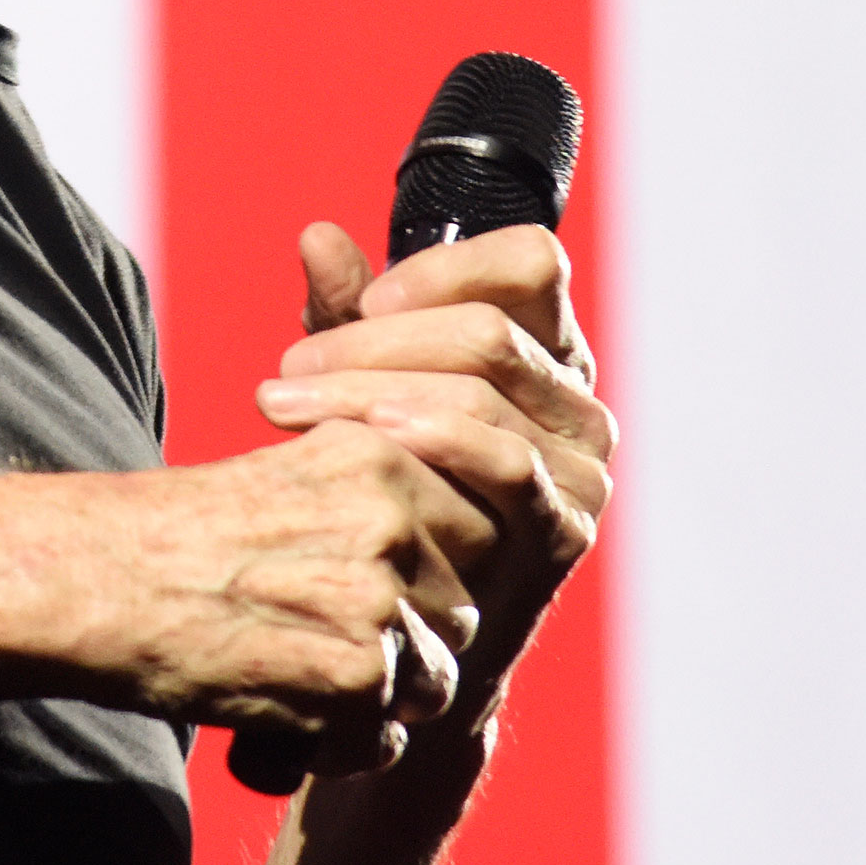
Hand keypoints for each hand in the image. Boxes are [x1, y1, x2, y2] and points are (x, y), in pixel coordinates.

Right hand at [64, 423, 491, 775]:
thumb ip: (378, 500)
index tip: (362, 580)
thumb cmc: (173, 531)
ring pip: (437, 678)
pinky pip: (388, 739)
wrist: (85, 577)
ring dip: (379, 695)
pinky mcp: (353, 678)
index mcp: (377, 454)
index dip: (426, 567)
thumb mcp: (290, 473)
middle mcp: (389, 520)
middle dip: (411, 634)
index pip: (478, 526)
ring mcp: (375, 601)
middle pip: (463, 607)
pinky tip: (279, 711)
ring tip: (297, 675)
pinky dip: (338, 745)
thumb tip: (466, 553)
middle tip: (322, 636)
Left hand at [255, 222, 613, 727]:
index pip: (532, 261)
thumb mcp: (359, 387)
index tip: (361, 303)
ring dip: (371, 388)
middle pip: (488, 330)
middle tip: (289, 369)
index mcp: (546, 349)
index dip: (445, 269)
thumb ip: (345, 314)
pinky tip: (354, 441)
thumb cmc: (382, 489)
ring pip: (483, 391)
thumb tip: (318, 236)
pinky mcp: (564, 530)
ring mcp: (581, 468)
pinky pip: (504, 461)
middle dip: (373, 342)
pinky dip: (424, 438)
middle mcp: (579, 403)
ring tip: (284, 404)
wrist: (406, 627)